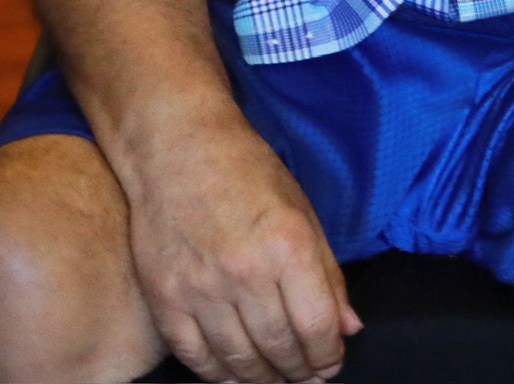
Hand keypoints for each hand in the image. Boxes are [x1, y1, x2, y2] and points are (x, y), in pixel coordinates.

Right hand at [118, 113, 360, 381]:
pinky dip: (218, 375)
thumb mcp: (304, 213)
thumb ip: (328, 275)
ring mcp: (199, 289)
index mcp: (287, 246)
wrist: (177, 152)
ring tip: (277, 381)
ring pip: (237, 359)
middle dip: (299, 372)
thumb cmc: (249, 175)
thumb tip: (349, 327)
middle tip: (308, 379)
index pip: (316, 324)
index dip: (328, 355)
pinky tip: (235, 377)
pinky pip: (194, 355)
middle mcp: (244, 272)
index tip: (332, 364)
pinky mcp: (164, 299)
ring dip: (262, 379)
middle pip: (278, 346)